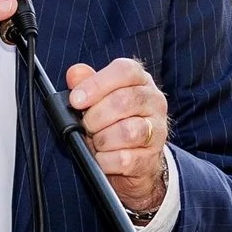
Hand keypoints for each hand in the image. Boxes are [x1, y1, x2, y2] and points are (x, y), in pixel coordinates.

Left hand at [65, 57, 168, 213]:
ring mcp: (157, 131)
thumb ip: (85, 83)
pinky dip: (105, 160)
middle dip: (96, 115)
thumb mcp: (98, 99)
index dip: (97, 84)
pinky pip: (125, 159)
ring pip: (128, 131)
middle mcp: (154, 102)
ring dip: (102, 139)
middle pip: (124, 100)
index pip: (126, 71)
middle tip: (86, 125)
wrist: (134, 160)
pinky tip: (101, 158)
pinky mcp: (151, 158)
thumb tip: (74, 73)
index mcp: (141, 81)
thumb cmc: (113, 122)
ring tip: (96, 142)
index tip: (76, 99)